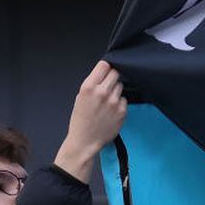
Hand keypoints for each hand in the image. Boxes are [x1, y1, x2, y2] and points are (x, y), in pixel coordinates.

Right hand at [54, 60, 127, 182]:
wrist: (85, 140)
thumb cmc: (81, 119)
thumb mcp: (81, 96)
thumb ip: (93, 83)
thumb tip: (106, 72)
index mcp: (89, 87)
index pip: (104, 65)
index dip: (105, 68)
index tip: (105, 72)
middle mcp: (102, 92)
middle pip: (115, 73)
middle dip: (112, 78)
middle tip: (107, 87)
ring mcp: (114, 102)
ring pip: (120, 86)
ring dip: (116, 90)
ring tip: (108, 101)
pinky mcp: (122, 111)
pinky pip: (124, 99)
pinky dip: (119, 103)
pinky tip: (111, 110)